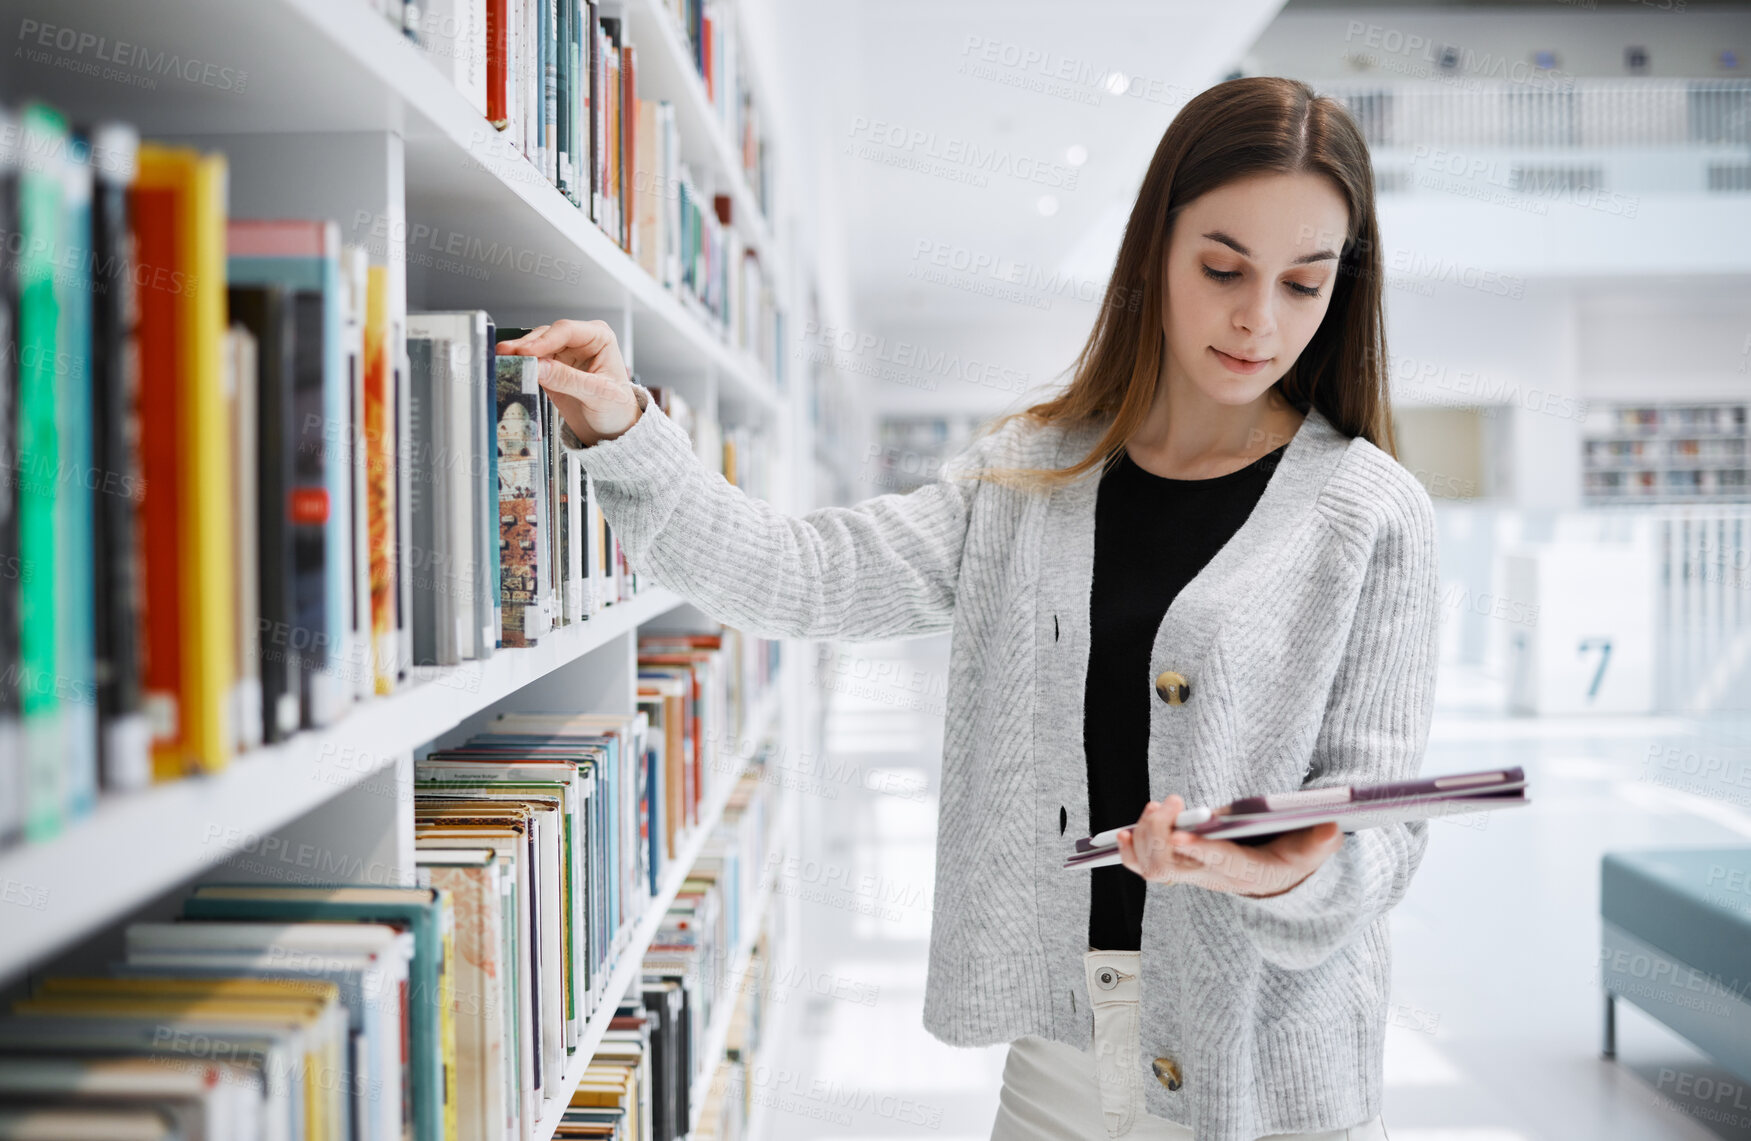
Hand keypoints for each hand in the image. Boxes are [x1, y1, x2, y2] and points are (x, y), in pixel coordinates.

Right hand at [496, 318, 640, 445]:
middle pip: (546, 336)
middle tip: (505, 354)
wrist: (612, 428)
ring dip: (518, 354)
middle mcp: (579, 341)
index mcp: (599, 338)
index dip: (543, 340)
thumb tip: (538, 367)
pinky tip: (509, 369)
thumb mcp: (597, 395)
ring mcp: (563, 354)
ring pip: (535, 347)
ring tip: (502, 360)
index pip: (566, 331)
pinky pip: (531, 363)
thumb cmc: (617, 408)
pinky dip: (520, 366)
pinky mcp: (549, 369)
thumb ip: (568, 380)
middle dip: (525, 345)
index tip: (525, 351)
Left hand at [1114, 794, 1344, 897]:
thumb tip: (1332, 827)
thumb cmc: (1289, 861)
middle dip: (1160, 835)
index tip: (1182, 834)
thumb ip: (1319, 842)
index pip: (1217, 863)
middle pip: (1170, 867)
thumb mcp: (1311, 852)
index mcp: (1244, 872)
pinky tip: (1120, 835)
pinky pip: (1143, 866)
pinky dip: (1129, 852)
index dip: (1198, 850)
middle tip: (1167, 803)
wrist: (1274, 883)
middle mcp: (1209, 877)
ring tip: (1154, 807)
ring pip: (1153, 866)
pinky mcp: (1177, 867)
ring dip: (1145, 837)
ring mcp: (1189, 874)